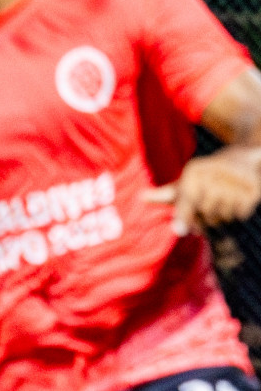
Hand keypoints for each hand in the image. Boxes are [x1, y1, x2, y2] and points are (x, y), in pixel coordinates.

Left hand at [145, 145, 260, 235]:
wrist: (241, 159)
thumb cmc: (205, 178)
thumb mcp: (184, 184)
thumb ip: (164, 194)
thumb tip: (141, 197)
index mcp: (194, 171)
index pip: (188, 198)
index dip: (184, 215)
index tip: (179, 230)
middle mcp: (214, 172)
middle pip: (206, 213)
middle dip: (206, 218)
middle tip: (210, 206)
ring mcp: (235, 179)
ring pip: (223, 215)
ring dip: (222, 216)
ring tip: (223, 200)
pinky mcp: (253, 188)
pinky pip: (240, 214)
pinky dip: (238, 214)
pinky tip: (237, 200)